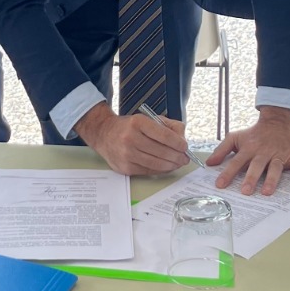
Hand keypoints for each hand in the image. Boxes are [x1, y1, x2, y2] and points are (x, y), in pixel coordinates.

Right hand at [75, 102, 189, 176]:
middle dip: (177, 157)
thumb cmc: (130, 126)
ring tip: (178, 163)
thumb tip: (182, 141)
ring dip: (171, 165)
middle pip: (161, 151)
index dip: (178, 143)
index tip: (185, 147)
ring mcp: (126, 155)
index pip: (164, 135)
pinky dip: (161, 170)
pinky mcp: (125, 168)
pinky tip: (166, 167)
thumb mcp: (148, 119)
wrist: (104, 134)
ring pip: (156, 164)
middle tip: (185, 158)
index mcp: (138, 122)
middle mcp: (130, 138)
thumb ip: (168, 126)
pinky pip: (148, 171)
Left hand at [206, 106, 289, 195]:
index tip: (219, 185)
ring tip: (267, 192)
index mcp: (249, 149)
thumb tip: (209, 163)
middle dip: (251, 178)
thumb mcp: (236, 137)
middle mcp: (263, 152)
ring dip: (271, 179)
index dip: (228, 173)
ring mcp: (279, 154)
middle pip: (256, 166)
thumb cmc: (254, 134)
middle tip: (245, 192)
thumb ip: (222, 150)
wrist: (278, 121)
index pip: (236, 162)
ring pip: (275, 167)